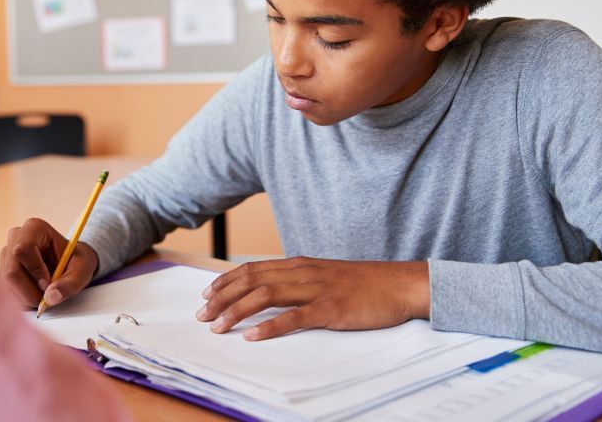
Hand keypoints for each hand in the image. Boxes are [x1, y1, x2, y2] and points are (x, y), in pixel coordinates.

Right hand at [0, 218, 98, 309]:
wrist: (69, 263)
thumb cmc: (75, 262)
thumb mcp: (82, 270)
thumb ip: (70, 284)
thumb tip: (50, 298)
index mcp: (35, 228)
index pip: (23, 250)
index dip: (34, 271)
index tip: (48, 285)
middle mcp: (15, 238)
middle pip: (10, 271)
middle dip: (28, 292)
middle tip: (45, 299)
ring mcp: (6, 255)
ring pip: (6, 285)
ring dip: (25, 298)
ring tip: (43, 297)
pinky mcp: (3, 270)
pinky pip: (5, 291)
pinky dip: (20, 300)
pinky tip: (34, 296)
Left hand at [195, 257, 429, 339]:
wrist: (399, 284)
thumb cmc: (362, 284)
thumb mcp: (324, 277)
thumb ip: (298, 282)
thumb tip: (270, 292)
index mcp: (299, 265)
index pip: (252, 269)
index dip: (225, 282)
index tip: (206, 295)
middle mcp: (302, 273)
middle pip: (251, 281)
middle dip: (222, 298)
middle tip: (201, 315)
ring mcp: (316, 289)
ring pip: (265, 296)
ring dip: (237, 311)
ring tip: (218, 326)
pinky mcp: (331, 309)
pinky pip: (294, 317)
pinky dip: (270, 326)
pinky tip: (252, 336)